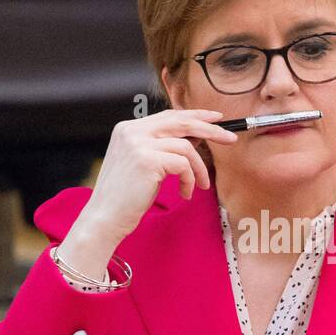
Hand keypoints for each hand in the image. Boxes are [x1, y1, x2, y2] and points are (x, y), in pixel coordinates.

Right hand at [69, 108, 238, 246]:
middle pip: (181, 122)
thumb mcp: (142, 165)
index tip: (216, 120)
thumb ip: (161, 148)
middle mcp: (132, 131)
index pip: (168, 116)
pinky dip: (190, 180)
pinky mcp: (147, 160)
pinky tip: (186, 193)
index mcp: (128, 129)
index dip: (194, 116)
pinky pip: (183, 164)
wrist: (104, 218)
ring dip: (199, 168)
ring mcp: (138, 143)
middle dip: (210, 129)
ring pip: (186, 147)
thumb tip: (194, 139)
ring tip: (200, 185)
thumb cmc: (125, 197)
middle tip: (230, 139)